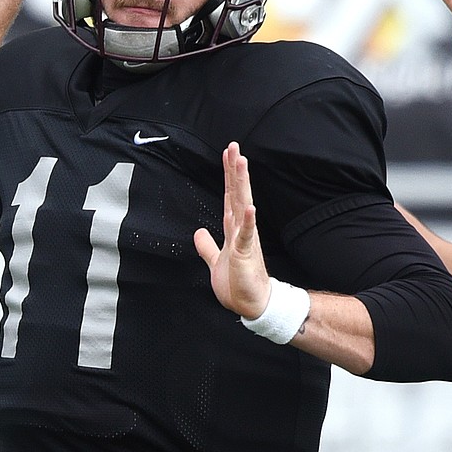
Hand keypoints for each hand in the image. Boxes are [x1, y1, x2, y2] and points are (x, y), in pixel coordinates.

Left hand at [194, 142, 272, 318]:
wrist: (252, 304)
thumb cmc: (238, 283)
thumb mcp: (215, 261)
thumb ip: (207, 245)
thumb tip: (198, 232)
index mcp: (234, 229)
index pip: (230, 195)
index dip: (228, 175)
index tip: (228, 155)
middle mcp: (241, 228)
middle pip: (237, 193)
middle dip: (235, 170)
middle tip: (234, 147)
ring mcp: (245, 239)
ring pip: (242, 205)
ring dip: (242, 184)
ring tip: (241, 163)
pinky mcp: (246, 253)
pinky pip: (247, 234)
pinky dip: (249, 220)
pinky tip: (250, 206)